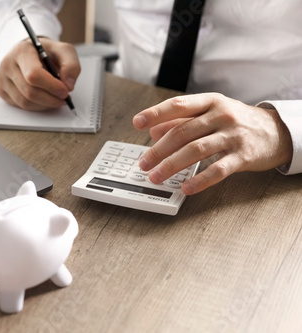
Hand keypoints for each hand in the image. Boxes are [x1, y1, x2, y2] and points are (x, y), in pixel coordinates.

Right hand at [0, 38, 80, 110]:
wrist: (29, 52)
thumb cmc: (46, 52)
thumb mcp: (63, 51)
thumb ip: (71, 65)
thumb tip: (68, 85)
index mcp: (22, 51)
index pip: (34, 75)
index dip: (51, 86)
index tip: (65, 91)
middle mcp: (7, 64)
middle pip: (30, 92)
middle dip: (50, 99)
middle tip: (63, 98)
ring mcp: (2, 79)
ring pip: (25, 102)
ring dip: (44, 105)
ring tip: (55, 99)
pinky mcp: (1, 90)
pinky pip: (20, 106)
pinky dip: (36, 106)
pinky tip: (44, 99)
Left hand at [132, 93, 292, 194]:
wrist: (276, 131)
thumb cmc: (236, 122)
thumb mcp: (210, 113)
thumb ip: (182, 120)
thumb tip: (153, 129)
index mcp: (210, 102)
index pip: (178, 105)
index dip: (156, 114)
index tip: (137, 123)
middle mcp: (221, 115)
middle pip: (183, 132)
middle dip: (159, 149)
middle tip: (144, 163)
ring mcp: (233, 135)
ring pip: (196, 150)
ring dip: (172, 165)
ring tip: (156, 176)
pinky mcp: (243, 156)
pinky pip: (218, 170)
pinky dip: (200, 180)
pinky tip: (186, 187)